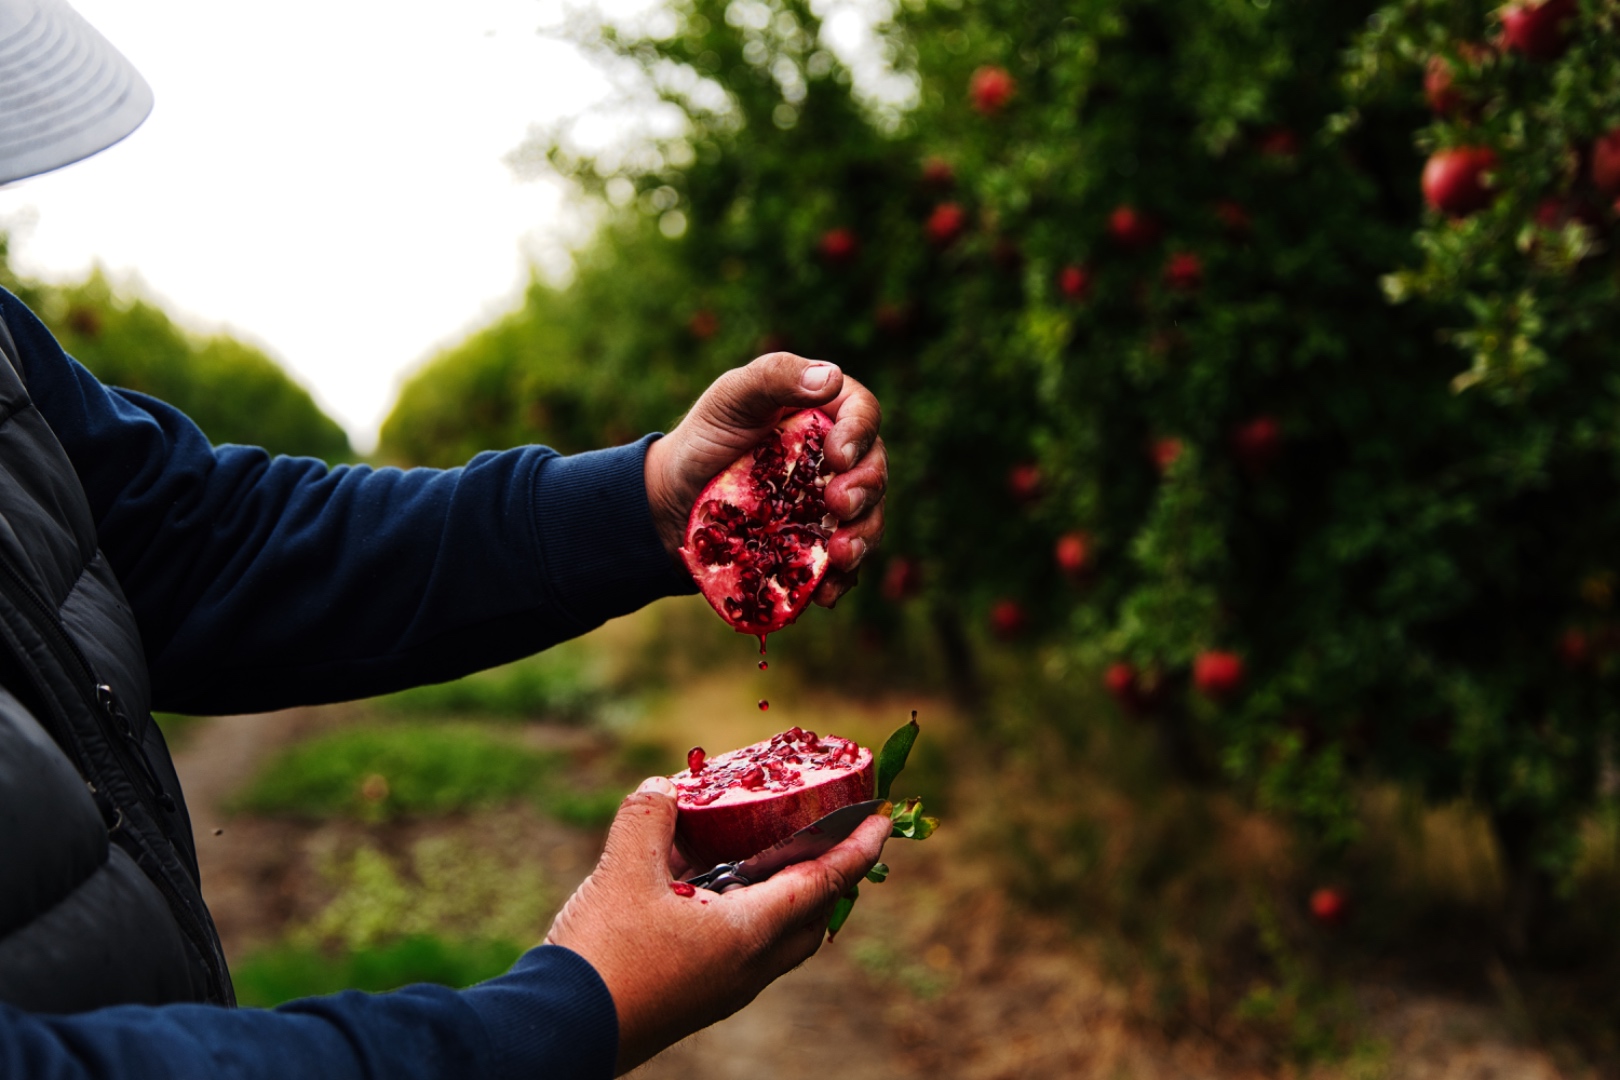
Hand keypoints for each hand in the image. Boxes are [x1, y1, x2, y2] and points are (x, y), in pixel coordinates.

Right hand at [544, 777, 889, 1074]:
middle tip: (826, 836)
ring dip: (782, 896)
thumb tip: (662, 788)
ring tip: (762, 853)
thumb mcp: (622, 872)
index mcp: (747, 934)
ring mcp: (722, 987)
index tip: (882, 821)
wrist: (560, 1031)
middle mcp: (747, 967)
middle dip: (827, 877)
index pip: (823, 883)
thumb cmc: (602, 958)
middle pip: (810, 918)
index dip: (855, 848)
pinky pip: (740, 948)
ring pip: (775, 937)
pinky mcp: (695, 996)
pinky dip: (741, 911)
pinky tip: (702, 885)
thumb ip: (648, 819)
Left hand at [644, 352, 886, 606]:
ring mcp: (833, 505)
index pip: (863, 414)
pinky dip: (840, 580)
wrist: (674, 498)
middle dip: (865, 490)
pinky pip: (844, 565)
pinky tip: (825, 593)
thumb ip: (775, 377)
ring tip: (840, 555)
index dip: (859, 434)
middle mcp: (840, 459)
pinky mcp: (820, 544)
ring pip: (869, 519)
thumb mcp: (731, 396)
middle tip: (837, 505)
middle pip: (874, 470)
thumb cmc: (707, 437)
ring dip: (862, 538)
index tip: (835, 457)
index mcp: (826, 412)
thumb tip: (829, 378)